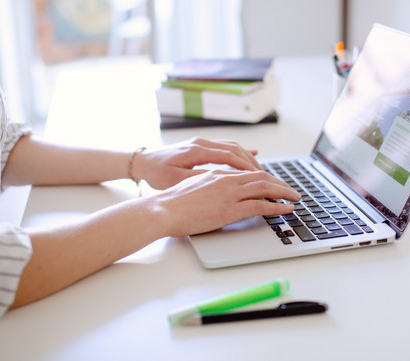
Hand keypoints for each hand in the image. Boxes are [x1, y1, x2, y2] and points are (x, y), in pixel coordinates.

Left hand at [134, 137, 262, 189]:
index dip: (247, 167)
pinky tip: (252, 156)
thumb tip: (222, 179)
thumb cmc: (156, 173)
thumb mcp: (176, 180)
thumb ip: (199, 178)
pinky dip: (240, 153)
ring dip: (248, 158)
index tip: (261, 177)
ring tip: (262, 172)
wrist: (142, 162)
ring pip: (232, 147)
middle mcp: (201, 142)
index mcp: (196, 150)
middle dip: (253, 163)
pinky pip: (226, 147)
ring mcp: (202, 142)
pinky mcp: (201, 146)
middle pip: (235, 149)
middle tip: (267, 177)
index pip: (229, 156)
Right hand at [151, 169, 300, 237]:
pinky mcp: (230, 209)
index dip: (265, 177)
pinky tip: (286, 209)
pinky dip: (277, 206)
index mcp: (217, 173)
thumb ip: (208, 186)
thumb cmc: (171, 203)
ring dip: (283, 192)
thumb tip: (216, 193)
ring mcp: (229, 193)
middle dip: (279, 183)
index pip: (248, 172)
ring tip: (295, 197)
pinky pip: (260, 205)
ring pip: (264, 187)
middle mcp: (226, 179)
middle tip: (291, 189)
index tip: (274, 183)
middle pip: (261, 176)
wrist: (162, 209)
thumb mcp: (192, 187)